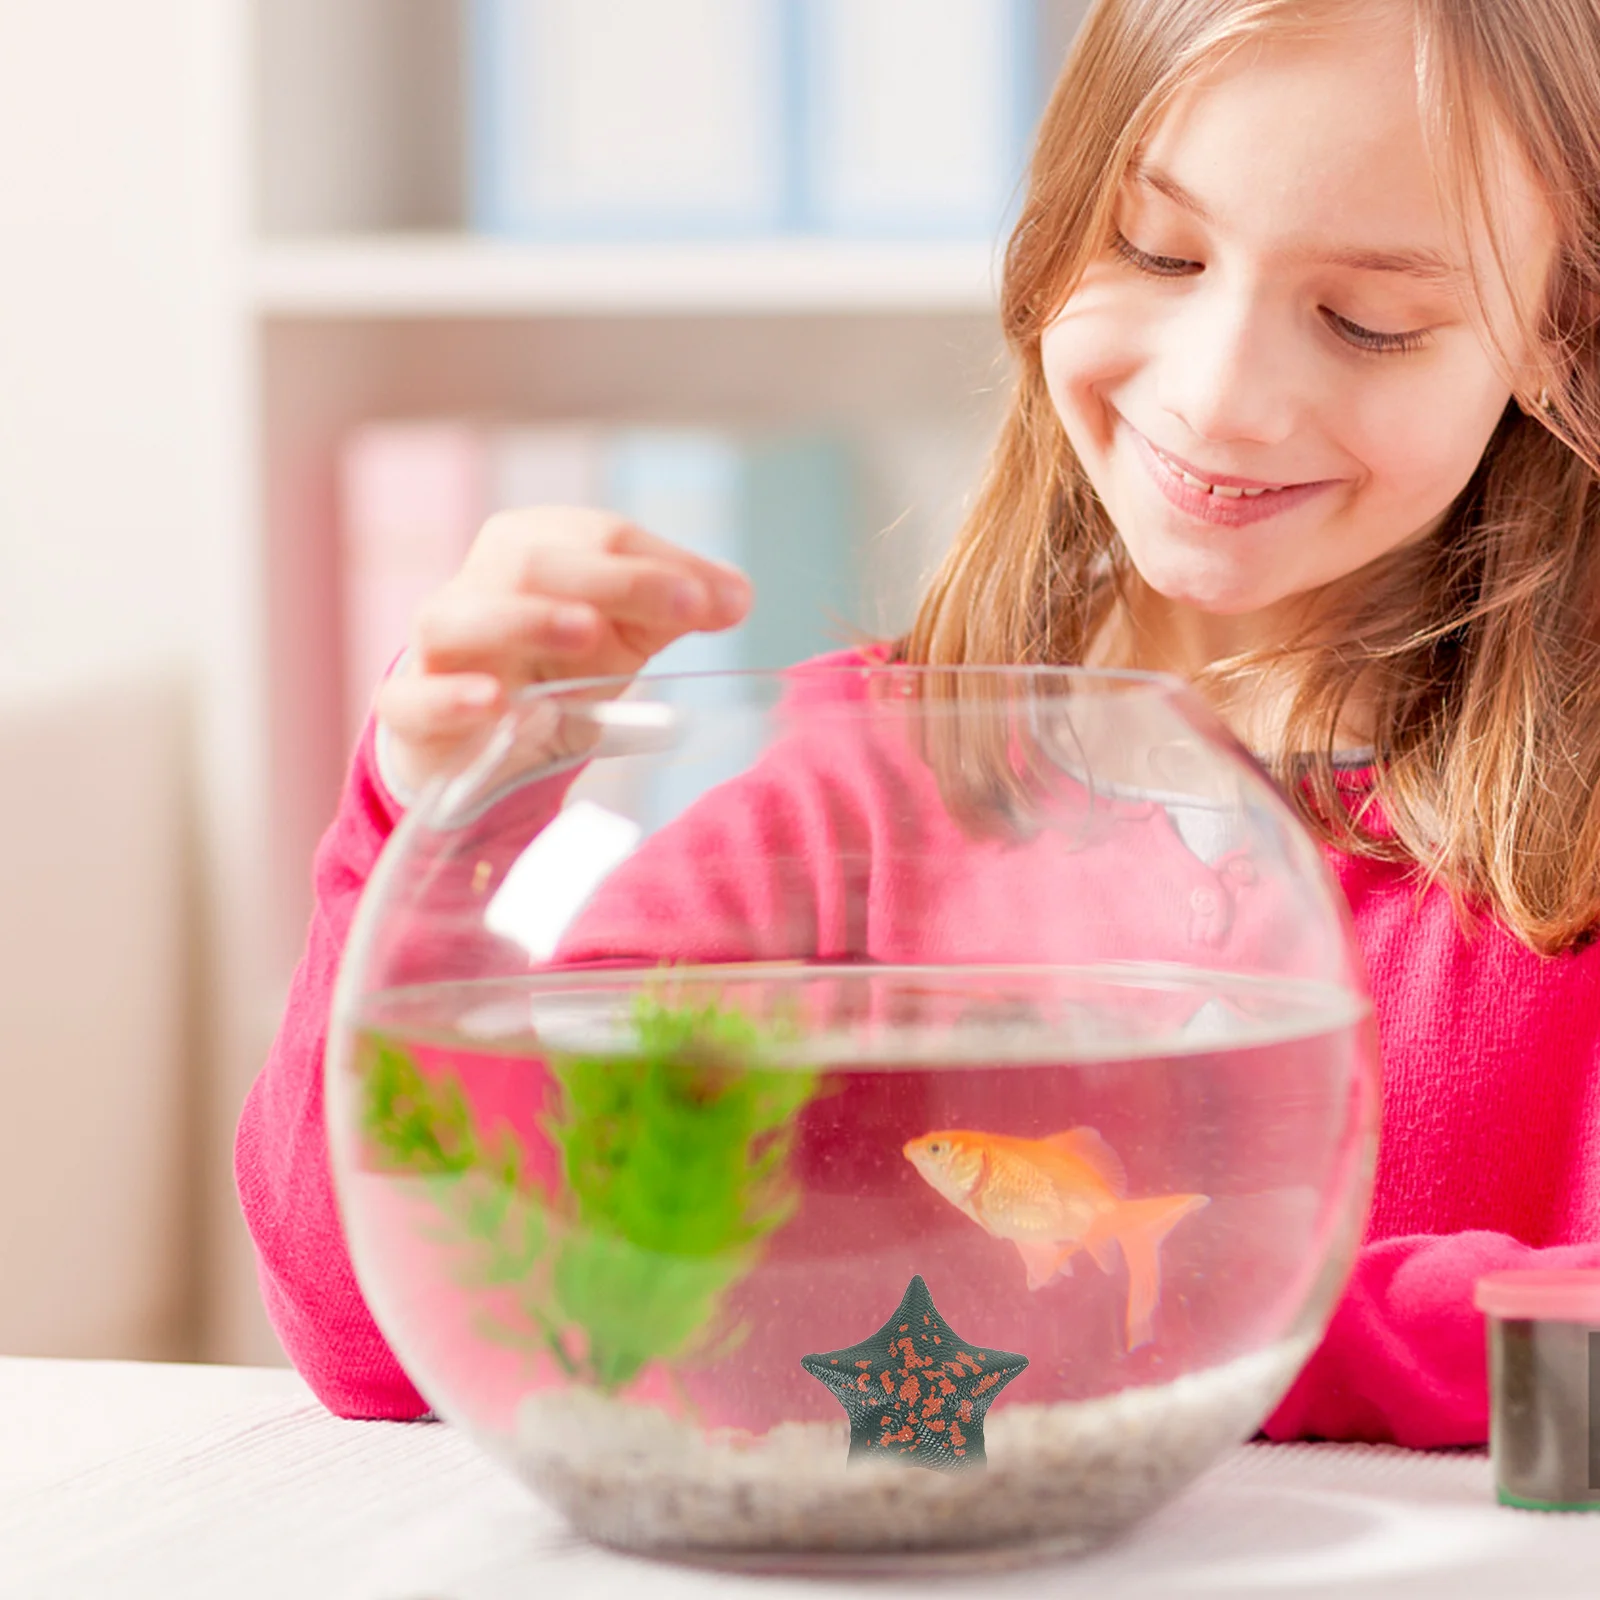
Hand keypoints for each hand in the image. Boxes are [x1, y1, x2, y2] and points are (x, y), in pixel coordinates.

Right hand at [375, 506, 750, 794]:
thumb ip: (678, 608)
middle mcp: (478, 582)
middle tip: (685, 605)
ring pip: (461, 617)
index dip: (663, 563)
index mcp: (533, 545)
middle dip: (615, 580)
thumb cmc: (555, 668)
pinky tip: (491, 700)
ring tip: (587, 632)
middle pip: (535, 563)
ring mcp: (436, 645)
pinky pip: (413, 698)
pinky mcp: (410, 709)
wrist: (481, 740)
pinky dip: (448, 695)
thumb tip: (738, 595)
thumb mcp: (624, 634)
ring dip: (526, 619)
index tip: (724, 600)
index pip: (599, 536)